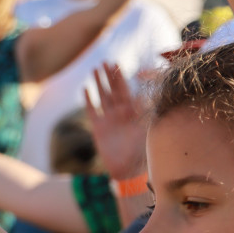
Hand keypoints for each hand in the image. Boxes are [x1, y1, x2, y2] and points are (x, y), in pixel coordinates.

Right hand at [85, 63, 147, 181]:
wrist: (128, 170)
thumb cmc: (142, 152)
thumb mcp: (147, 131)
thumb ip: (146, 113)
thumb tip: (145, 96)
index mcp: (133, 112)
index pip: (125, 89)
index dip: (120, 77)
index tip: (116, 64)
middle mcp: (120, 113)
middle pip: (113, 90)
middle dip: (108, 76)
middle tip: (104, 62)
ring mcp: (109, 120)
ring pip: (102, 97)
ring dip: (98, 83)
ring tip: (94, 69)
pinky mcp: (98, 129)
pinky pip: (92, 111)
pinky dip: (89, 101)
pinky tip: (86, 89)